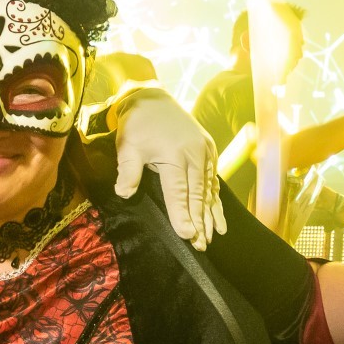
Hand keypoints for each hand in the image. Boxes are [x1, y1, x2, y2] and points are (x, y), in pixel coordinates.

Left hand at [112, 87, 227, 248]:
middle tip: (200, 246)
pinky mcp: (209, 150)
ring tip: (212, 237)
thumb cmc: (138, 124)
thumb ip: (128, 171)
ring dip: (211, 214)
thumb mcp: (128, 145)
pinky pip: (213, 179)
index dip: (183, 215)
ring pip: (209, 190)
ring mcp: (205, 152)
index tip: (187, 236)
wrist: (153, 97)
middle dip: (200, 222)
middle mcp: (195, 155)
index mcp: (176, 155)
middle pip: (198, 195)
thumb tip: (124, 194)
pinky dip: (216, 199)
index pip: (179, 193)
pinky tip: (218, 216)